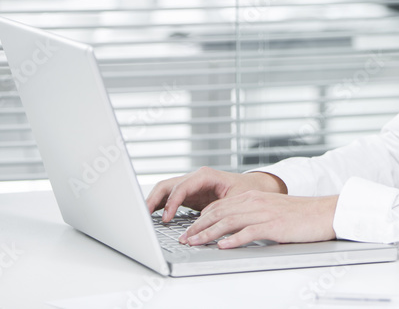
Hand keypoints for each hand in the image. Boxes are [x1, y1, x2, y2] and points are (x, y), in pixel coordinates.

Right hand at [145, 167, 286, 221]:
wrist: (255, 188)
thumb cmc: (247, 191)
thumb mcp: (235, 200)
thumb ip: (218, 209)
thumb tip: (202, 223)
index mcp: (205, 176)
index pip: (182, 187)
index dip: (172, 203)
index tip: (166, 218)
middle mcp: (195, 178)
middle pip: (167, 185)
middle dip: (153, 199)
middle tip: (143, 216)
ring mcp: (190, 185)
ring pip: (165, 190)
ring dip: (153, 202)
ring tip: (143, 217)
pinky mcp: (189, 195)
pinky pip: (169, 198)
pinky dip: (159, 205)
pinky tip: (152, 216)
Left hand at [181, 191, 338, 248]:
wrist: (324, 212)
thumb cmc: (300, 214)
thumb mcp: (271, 210)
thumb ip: (252, 215)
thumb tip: (232, 229)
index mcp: (253, 197)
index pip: (219, 206)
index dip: (200, 218)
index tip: (188, 230)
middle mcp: (255, 202)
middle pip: (219, 213)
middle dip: (197, 226)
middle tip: (184, 238)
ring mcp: (264, 213)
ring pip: (228, 222)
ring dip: (208, 233)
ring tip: (195, 242)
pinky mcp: (274, 225)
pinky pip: (249, 232)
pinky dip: (233, 240)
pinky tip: (222, 246)